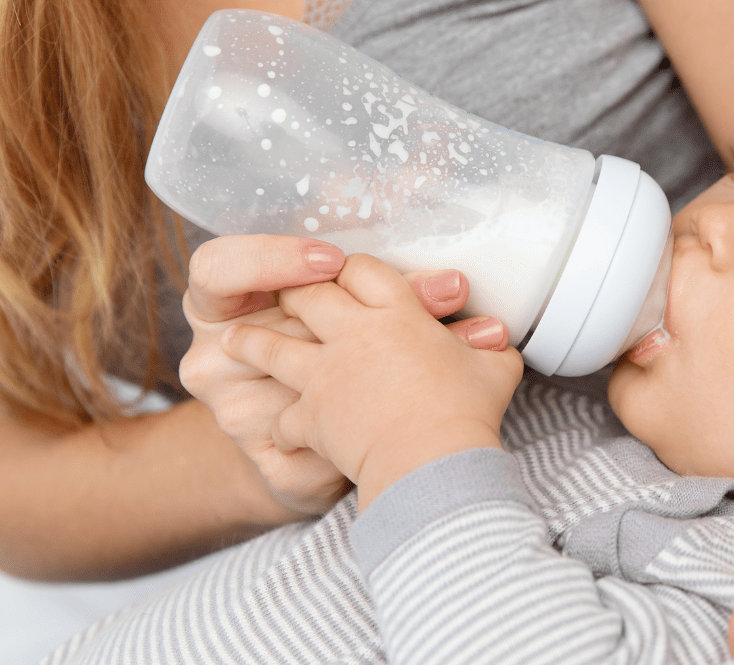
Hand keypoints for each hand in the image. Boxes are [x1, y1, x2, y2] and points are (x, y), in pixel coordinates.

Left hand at [221, 253, 522, 509]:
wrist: (431, 463)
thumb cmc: (465, 413)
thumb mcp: (494, 370)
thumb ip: (488, 348)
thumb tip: (498, 340)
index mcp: (397, 313)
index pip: (363, 271)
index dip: (351, 269)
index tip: (345, 273)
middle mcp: (352, 334)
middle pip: (308, 294)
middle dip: (293, 289)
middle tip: (285, 293)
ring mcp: (324, 374)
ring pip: (273, 346)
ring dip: (253, 343)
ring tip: (234, 341)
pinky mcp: (309, 415)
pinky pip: (284, 417)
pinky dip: (282, 425)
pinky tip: (282, 431)